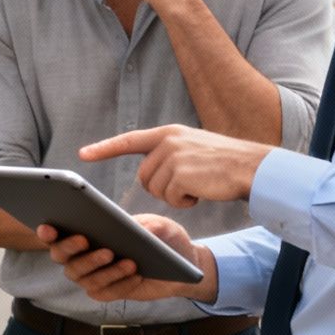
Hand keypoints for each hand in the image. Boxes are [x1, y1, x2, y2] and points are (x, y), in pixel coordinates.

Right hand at [39, 214, 218, 304]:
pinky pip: (106, 292)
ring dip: (103, 269)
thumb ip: (149, 224)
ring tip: (126, 260)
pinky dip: (120, 284)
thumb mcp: (160, 225)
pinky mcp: (109, 292)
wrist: (182, 262)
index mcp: (86, 233)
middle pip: (64, 258)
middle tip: (86, 239)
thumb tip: (136, 229)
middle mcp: (83, 257)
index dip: (48, 233)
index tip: (48, 227)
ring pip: (86, 278)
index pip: (57, 235)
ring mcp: (93, 277)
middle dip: (71, 249)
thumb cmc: (162, 236)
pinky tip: (135, 274)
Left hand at [80, 124, 270, 207]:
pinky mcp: (181, 174)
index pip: (129, 140)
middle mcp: (167, 141)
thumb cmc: (223, 162)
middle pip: (144, 177)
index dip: (104, 148)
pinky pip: (170, 198)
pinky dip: (185, 202)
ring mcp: (174, 156)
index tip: (83, 153)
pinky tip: (202, 191)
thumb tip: (147, 173)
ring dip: (175, 195)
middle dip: (161, 187)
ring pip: (156, 189)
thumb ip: (168, 153)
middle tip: (188, 184)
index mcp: (168, 133)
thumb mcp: (191, 148)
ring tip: (198, 184)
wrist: (250, 166)